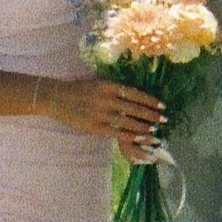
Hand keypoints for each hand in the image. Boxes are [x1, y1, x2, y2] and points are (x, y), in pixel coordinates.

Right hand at [45, 77, 162, 159]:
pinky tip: (140, 138)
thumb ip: (115, 90)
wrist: (57, 98)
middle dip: (151, 115)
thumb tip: (136, 96)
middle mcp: (107, 99)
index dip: (150, 100)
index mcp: (109, 86)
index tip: (162, 105)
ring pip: (128, 122)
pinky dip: (130, 136)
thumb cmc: (80, 90)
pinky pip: (116, 132)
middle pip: (135, 109)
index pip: (135, 93)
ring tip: (155, 131)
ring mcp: (100, 113)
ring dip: (143, 127)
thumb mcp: (99, 84)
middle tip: (164, 120)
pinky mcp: (94, 126)